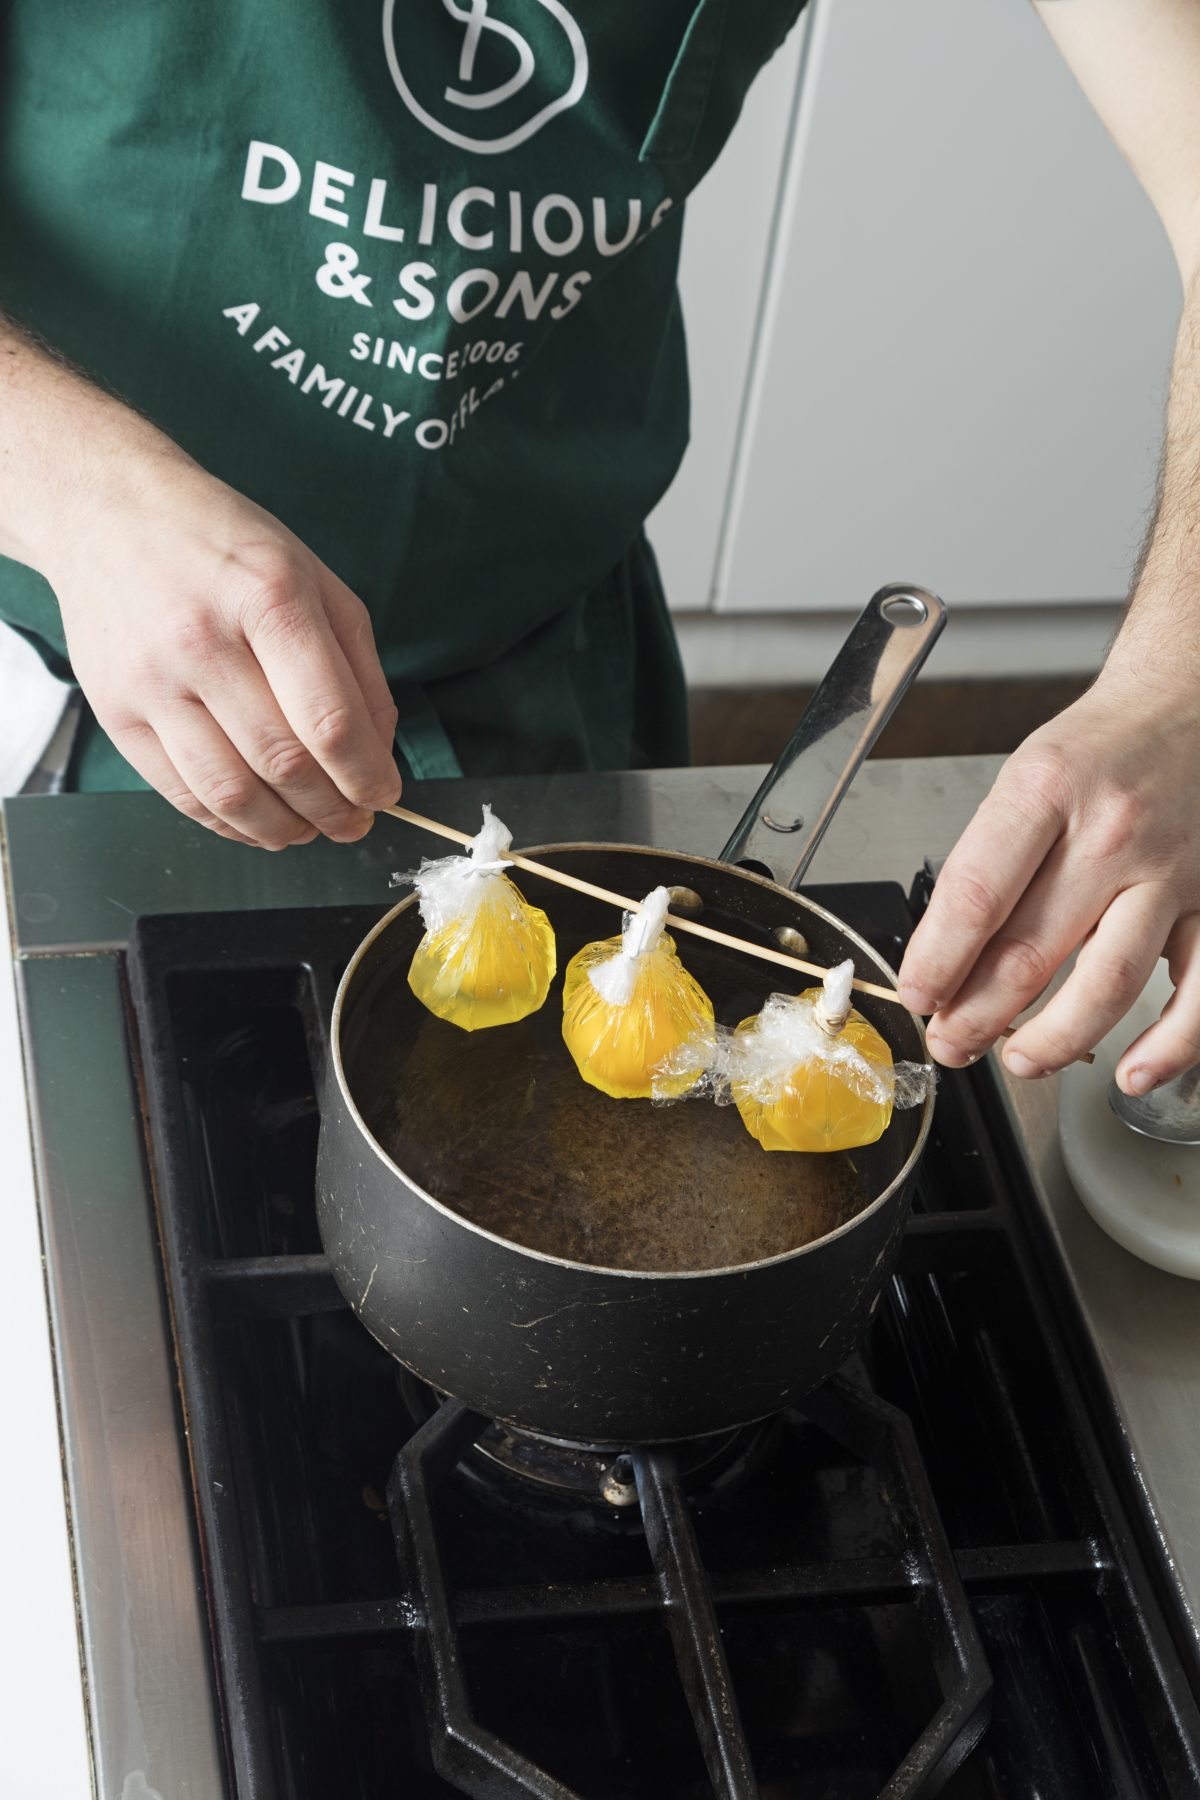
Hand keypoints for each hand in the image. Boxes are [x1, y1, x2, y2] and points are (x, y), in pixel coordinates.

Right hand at [50, 455, 401, 847]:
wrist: (109, 513)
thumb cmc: (225, 548)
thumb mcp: (313, 580)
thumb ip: (357, 667)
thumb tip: (376, 754)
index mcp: (268, 597)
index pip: (330, 720)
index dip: (366, 776)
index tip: (384, 795)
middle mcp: (203, 639)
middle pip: (283, 763)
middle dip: (333, 811)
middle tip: (354, 824)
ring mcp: (151, 680)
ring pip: (230, 792)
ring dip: (282, 829)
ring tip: (309, 830)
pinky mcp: (114, 710)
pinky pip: (180, 792)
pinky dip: (228, 823)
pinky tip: (257, 821)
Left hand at [897, 667, 1199, 1094]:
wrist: (1191, 702)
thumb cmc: (1101, 748)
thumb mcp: (1025, 779)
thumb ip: (992, 863)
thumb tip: (949, 957)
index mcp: (1047, 791)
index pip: (976, 897)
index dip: (938, 962)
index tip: (917, 995)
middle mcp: (1113, 831)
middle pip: (1030, 952)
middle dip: (976, 1016)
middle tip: (951, 1042)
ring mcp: (1172, 869)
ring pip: (1108, 985)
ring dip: (1053, 1041)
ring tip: (1018, 1061)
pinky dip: (1169, 1045)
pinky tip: (1135, 1072)